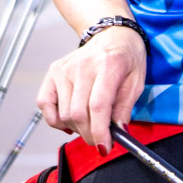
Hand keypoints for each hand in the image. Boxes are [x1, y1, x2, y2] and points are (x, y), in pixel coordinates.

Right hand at [37, 28, 146, 151]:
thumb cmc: (127, 57)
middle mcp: (82, 66)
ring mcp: (64, 69)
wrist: (112, 34)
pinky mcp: (53, 72)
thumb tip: (118, 133)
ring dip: (77, 128)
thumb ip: (125, 108)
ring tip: (90, 123)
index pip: (98, 106)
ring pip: (63, 114)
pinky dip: (55, 119)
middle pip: (78, 113)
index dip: (100, 132)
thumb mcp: (137, 81)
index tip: (105, 147)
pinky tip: (70, 119)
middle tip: (100, 140)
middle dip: (90, 135)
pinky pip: (45, 105)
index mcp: (108, 65)